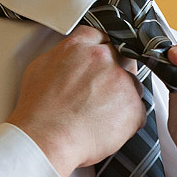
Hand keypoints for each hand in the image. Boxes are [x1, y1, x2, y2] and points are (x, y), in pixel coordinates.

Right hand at [6, 26, 145, 176]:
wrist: (45, 141)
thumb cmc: (38, 114)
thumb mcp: (40, 70)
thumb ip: (63, 57)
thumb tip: (72, 60)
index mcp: (78, 48)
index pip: (100, 36)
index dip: (103, 51)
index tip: (104, 61)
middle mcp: (101, 59)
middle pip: (121, 58)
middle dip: (116, 73)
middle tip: (102, 93)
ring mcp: (120, 80)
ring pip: (132, 85)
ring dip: (123, 98)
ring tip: (100, 116)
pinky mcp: (133, 105)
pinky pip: (138, 111)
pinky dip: (128, 121)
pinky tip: (108, 128)